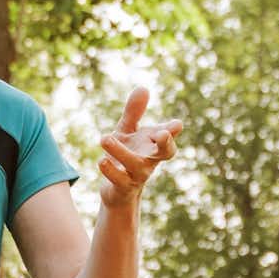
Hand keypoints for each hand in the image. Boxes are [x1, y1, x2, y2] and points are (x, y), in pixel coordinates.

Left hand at [97, 86, 182, 208]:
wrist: (115, 189)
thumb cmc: (125, 154)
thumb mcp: (128, 131)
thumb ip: (134, 112)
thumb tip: (143, 87)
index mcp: (154, 145)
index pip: (168, 137)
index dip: (172, 131)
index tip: (176, 125)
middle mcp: (150, 160)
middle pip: (165, 153)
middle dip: (166, 144)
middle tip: (163, 133)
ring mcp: (138, 175)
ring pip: (135, 165)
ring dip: (121, 151)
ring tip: (104, 137)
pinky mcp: (122, 187)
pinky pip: (119, 179)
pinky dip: (110, 170)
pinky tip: (102, 160)